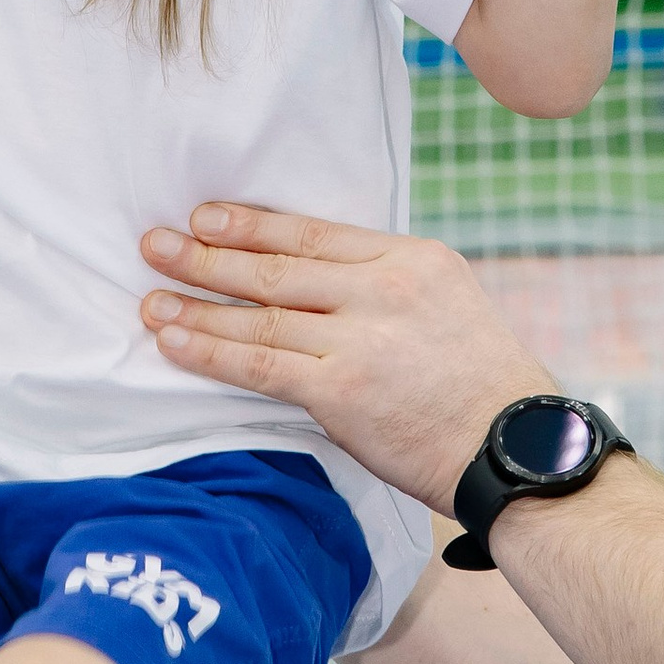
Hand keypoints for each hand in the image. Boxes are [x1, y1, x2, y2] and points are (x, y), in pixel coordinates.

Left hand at [141, 204, 550, 512]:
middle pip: (277, 267)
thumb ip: (387, 287)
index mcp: (412, 260)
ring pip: (259, 313)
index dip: (252, 225)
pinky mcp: (340, 390)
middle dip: (207, 255)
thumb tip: (319, 283)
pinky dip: (209, 351)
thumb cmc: (483, 387)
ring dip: (195, 304)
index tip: (207, 217)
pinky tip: (173, 341)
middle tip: (156, 244)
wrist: (513, 447)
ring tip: (150, 297)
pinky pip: (258, 364)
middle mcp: (383, 289)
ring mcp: (360, 338)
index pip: (315, 233)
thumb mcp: (449, 304)